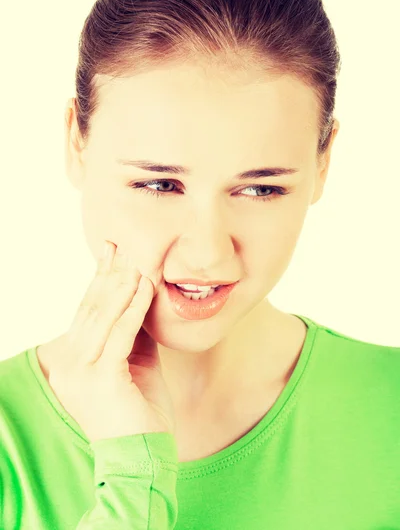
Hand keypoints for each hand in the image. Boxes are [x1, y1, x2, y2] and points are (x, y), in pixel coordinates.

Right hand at [48, 241, 175, 442]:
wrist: (143, 456)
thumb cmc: (140, 410)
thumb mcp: (136, 362)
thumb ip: (133, 331)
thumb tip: (143, 295)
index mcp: (72, 360)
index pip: (87, 311)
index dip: (100, 280)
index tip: (111, 252)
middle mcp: (69, 364)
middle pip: (92, 308)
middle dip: (109, 274)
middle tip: (122, 245)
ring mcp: (80, 372)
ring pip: (103, 316)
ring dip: (123, 285)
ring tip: (137, 259)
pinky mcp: (101, 378)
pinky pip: (121, 333)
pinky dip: (135, 307)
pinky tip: (146, 287)